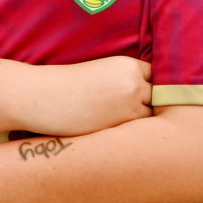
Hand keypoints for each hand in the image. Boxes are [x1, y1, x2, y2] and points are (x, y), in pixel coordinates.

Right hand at [17, 56, 152, 136]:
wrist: (41, 96)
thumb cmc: (66, 85)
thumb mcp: (101, 73)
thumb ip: (125, 82)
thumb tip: (148, 99)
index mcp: (128, 66)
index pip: (158, 78)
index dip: (153, 89)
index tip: (149, 98)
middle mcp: (134, 84)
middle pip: (161, 99)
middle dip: (153, 107)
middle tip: (147, 118)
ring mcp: (129, 106)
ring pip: (152, 118)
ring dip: (145, 124)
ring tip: (130, 129)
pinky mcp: (120, 126)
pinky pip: (139, 133)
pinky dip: (134, 135)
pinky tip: (122, 137)